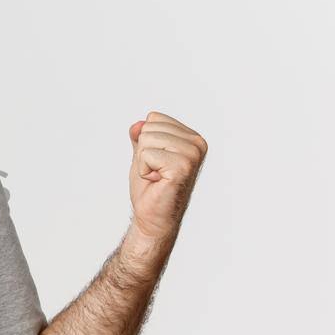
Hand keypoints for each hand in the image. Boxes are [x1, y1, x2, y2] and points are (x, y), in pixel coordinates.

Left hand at [128, 110, 207, 243]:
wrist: (153, 216)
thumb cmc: (151, 187)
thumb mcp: (143, 154)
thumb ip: (141, 135)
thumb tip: (138, 124)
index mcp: (192, 137)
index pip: (154, 118)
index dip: (146, 141)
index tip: (157, 161)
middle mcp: (197, 143)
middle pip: (149, 128)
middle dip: (143, 152)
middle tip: (156, 171)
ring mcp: (192, 155)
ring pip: (146, 139)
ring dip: (143, 162)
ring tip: (157, 177)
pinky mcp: (182, 167)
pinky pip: (146, 155)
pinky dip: (144, 170)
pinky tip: (157, 182)